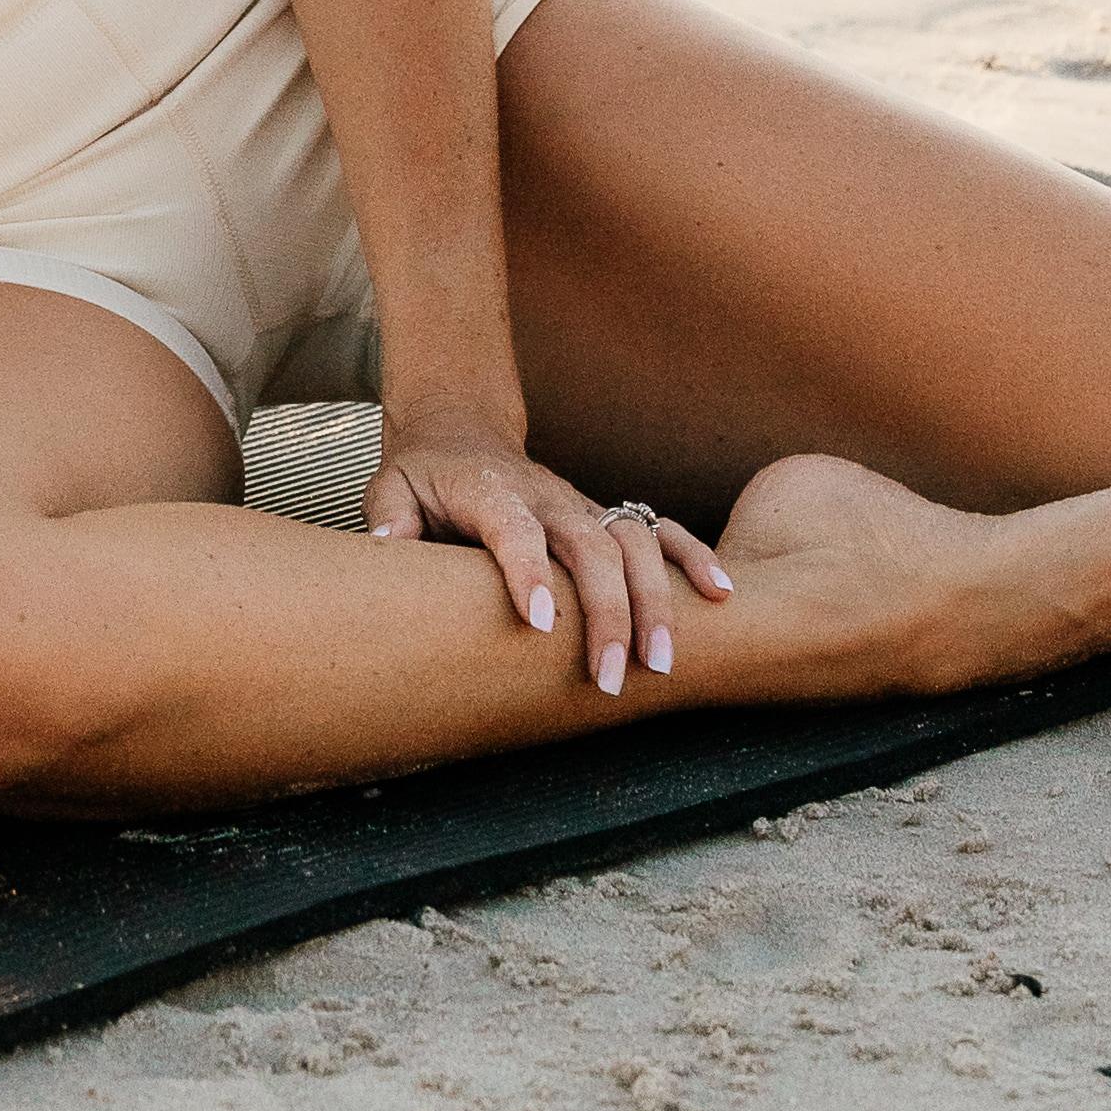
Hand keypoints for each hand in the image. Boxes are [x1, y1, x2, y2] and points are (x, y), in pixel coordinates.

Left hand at [362, 422, 732, 692]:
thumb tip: (387, 548)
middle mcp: (546, 496)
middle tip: (608, 680)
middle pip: (588, 545)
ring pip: (632, 541)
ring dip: (654, 600)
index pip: (513, 527)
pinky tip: (722, 597)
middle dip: (605, 612)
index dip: (528, 571)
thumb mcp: (390, 488)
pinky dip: (693, 557)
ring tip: (663, 664)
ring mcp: (582, 503)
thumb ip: (390, 518)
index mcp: (490, 490)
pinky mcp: (605, 514)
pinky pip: (659, 530)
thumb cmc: (423, 476)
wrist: (460, 430)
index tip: (541, 623)